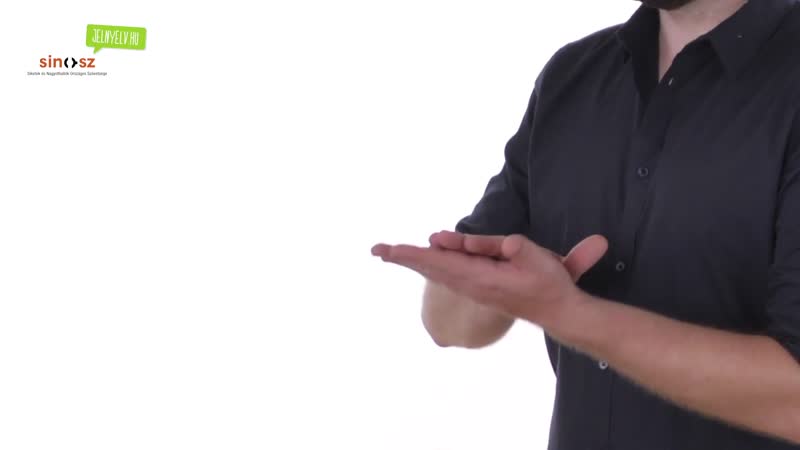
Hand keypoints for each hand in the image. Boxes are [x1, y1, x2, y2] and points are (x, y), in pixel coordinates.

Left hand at [372, 231, 607, 327]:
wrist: (558, 311)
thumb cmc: (548, 283)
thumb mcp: (534, 257)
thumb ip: (506, 247)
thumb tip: (477, 243)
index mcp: (481, 277)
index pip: (441, 262)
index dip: (416, 255)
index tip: (392, 251)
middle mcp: (472, 284)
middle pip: (431, 267)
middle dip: (404, 257)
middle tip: (377, 250)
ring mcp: (474, 287)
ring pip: (438, 269)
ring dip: (414, 259)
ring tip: (390, 252)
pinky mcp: (479, 286)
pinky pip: (448, 272)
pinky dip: (431, 263)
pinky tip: (424, 258)